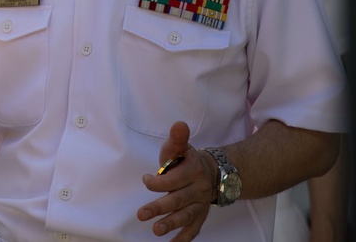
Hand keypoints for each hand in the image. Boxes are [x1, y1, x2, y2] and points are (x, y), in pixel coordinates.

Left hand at [137, 121, 214, 240]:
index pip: (173, 179)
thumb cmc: (188, 160)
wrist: (213, 174)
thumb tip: (179, 124)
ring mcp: (200, 205)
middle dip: (159, 207)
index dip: (157, 182)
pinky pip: (194, 229)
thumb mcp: (181, 148)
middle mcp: (198, 190)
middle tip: (141, 214)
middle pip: (178, 200)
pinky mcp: (200, 216)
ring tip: (155, 231)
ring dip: (171, 224)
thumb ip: (177, 139)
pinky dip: (184, 237)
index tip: (146, 179)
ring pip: (186, 216)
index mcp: (193, 171)